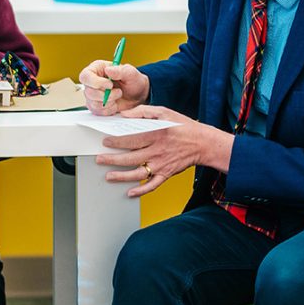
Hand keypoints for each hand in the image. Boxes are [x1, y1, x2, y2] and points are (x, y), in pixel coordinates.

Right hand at [79, 60, 149, 115]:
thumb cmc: (132, 81)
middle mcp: (92, 82)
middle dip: (105, 95)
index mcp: (97, 69)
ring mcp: (92, 95)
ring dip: (109, 102)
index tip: (110, 85)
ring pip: (93, 103)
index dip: (95, 82)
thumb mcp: (131, 73)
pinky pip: (97, 111)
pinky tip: (115, 103)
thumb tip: (108, 70)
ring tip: (118, 96)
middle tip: (119, 92)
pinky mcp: (95, 106)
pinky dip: (109, 109)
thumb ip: (121, 70)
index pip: (86, 76)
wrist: (137, 95)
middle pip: (88, 92)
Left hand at [96, 105, 232, 196]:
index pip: (131, 139)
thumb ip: (143, 112)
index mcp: (156, 134)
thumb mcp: (164, 112)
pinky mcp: (166, 174)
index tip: (105, 142)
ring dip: (121, 177)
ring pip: (138, 174)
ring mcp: (162, 165)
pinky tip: (130, 192)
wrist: (203, 143)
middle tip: (100, 159)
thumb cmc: (184, 127)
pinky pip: (152, 185)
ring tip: (109, 176)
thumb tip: (125, 115)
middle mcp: (158, 151)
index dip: (116, 142)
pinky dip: (141, 191)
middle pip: (131, 158)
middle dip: (112, 160)